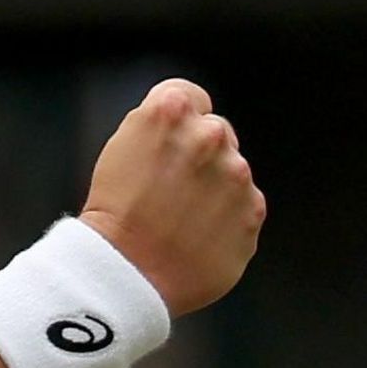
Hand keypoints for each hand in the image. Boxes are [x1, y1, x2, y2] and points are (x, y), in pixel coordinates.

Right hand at [78, 78, 264, 316]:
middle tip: (169, 186)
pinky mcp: (252, 212)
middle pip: (215, 131)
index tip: (166, 143)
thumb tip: (188, 127)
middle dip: (198, 153)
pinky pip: (244, 207)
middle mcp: (210, 135)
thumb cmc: (113, 213)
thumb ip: (160, 127)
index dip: (175, 121)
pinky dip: (226, 219)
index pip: (190, 96)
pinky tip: (196, 234)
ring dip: (214, 187)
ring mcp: (237, 175)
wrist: (126, 271)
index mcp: (171, 111)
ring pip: (232, 171)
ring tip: (180, 216)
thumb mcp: (120, 147)